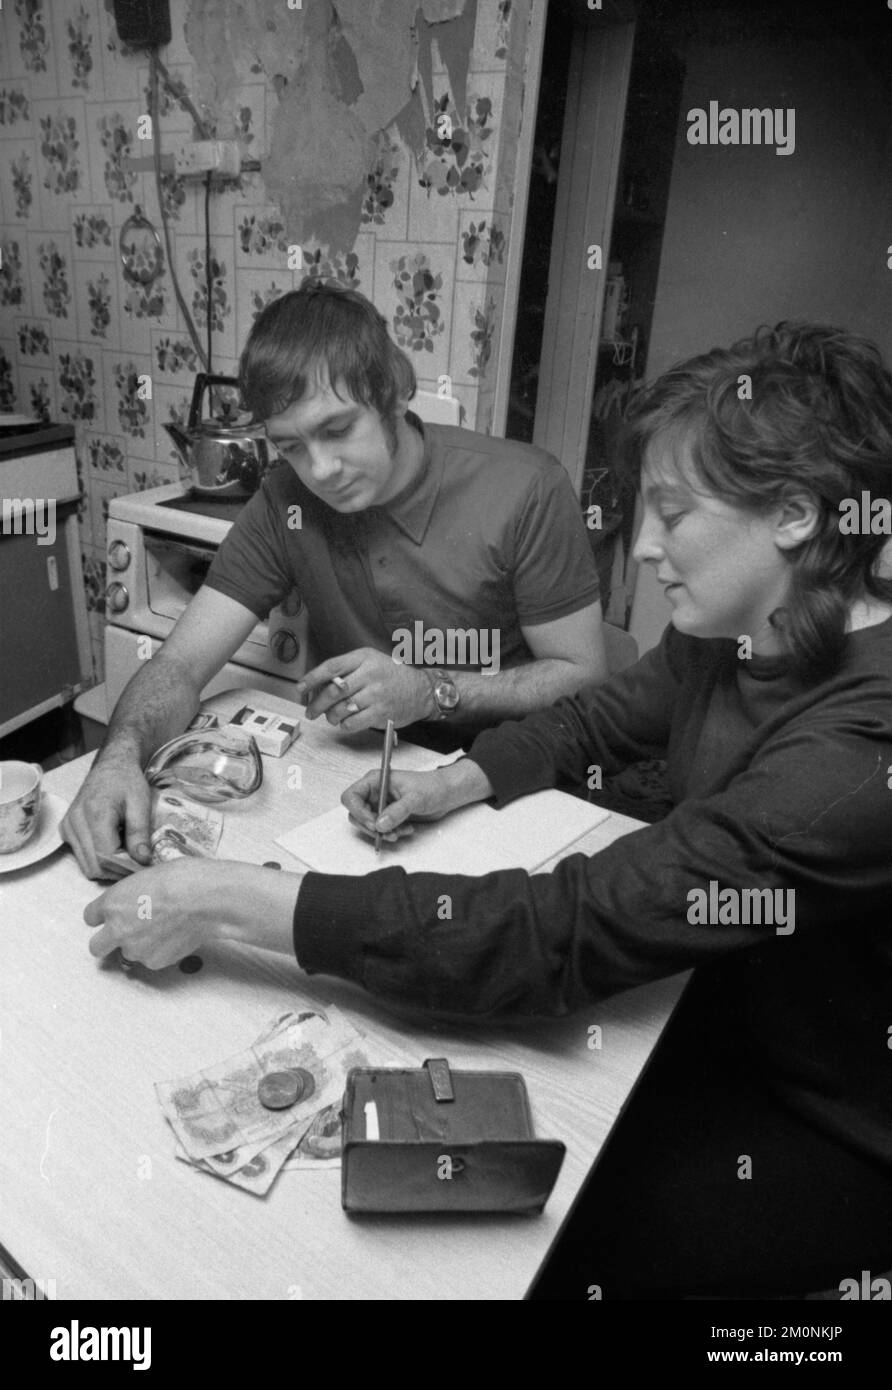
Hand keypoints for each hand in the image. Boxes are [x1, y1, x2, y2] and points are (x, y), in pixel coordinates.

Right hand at [61, 747, 152, 879]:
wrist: (111, 766)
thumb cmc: (127, 782)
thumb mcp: (141, 803)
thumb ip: (140, 833)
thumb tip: (142, 861)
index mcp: (95, 813)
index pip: (105, 857)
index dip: (125, 867)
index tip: (142, 866)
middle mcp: (75, 822)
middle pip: (94, 866)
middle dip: (117, 871)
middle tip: (137, 864)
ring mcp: (68, 827)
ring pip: (86, 866)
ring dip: (108, 867)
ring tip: (126, 854)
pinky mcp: (66, 831)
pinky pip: (81, 857)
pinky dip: (98, 859)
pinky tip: (113, 846)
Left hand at [84, 859, 302, 970]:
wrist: (205, 899)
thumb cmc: (182, 879)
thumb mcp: (148, 876)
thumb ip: (133, 894)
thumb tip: (136, 900)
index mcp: (111, 903)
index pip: (90, 917)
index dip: (103, 916)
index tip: (114, 914)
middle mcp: (117, 930)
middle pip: (96, 947)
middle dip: (108, 941)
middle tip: (128, 932)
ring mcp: (135, 949)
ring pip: (128, 953)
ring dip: (139, 945)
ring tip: (164, 929)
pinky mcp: (154, 962)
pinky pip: (151, 959)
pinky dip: (159, 951)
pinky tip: (175, 936)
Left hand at [296, 649, 431, 731]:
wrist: (421, 690)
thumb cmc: (392, 676)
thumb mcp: (371, 662)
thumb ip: (347, 670)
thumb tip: (319, 685)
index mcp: (364, 658)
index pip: (332, 667)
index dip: (312, 678)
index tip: (301, 688)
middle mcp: (370, 674)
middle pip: (333, 691)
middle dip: (317, 703)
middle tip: (310, 710)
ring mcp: (376, 694)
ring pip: (341, 709)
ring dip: (331, 716)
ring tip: (331, 716)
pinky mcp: (381, 712)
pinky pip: (352, 723)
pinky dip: (345, 724)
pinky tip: (346, 721)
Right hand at [341, 766, 463, 840]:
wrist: (446, 794)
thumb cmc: (432, 787)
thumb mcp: (415, 798)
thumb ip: (397, 811)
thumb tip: (380, 824)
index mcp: (376, 781)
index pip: (351, 796)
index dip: (357, 812)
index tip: (373, 823)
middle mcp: (375, 793)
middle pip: (356, 814)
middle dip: (370, 826)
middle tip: (386, 833)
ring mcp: (380, 805)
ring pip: (368, 825)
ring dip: (382, 832)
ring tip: (400, 831)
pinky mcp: (388, 816)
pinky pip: (380, 830)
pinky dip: (390, 834)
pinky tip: (406, 829)